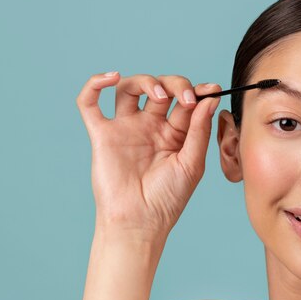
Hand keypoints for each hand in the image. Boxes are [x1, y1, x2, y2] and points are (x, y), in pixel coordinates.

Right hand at [76, 72, 220, 237]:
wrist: (140, 222)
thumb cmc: (168, 199)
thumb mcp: (192, 163)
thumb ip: (199, 129)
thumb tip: (211, 97)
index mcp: (175, 134)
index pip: (185, 101)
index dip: (197, 91)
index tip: (211, 90)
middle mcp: (150, 127)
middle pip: (160, 89)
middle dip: (176, 85)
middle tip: (186, 99)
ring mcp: (126, 129)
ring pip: (129, 88)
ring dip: (144, 81)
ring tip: (158, 94)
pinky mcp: (103, 135)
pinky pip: (89, 104)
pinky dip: (94, 84)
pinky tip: (111, 77)